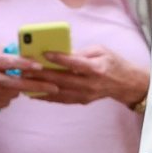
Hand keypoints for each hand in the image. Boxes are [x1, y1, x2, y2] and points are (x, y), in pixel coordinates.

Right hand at [0, 46, 56, 110]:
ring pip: (14, 94)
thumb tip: (35, 50)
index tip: (40, 67)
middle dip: (38, 86)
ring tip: (10, 82)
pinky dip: (7, 97)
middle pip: (17, 84)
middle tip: (55, 87)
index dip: (26, 64)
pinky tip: (0, 91)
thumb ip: (12, 52)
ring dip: (18, 90)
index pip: (10, 62)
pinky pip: (5, 102)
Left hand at [29, 45, 148, 107]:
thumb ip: (82, 53)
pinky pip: (61, 100)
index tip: (44, 53)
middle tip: (25, 69)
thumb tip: (61, 54)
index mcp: (97, 68)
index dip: (59, 58)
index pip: (75, 63)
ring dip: (40, 87)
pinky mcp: (82, 101)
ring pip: (59, 92)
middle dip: (42, 74)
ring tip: (25, 81)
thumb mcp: (101, 51)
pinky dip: (47, 97)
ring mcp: (86, 94)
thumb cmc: (113, 63)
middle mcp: (91, 83)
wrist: (126, 84)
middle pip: (62, 79)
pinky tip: (35, 93)